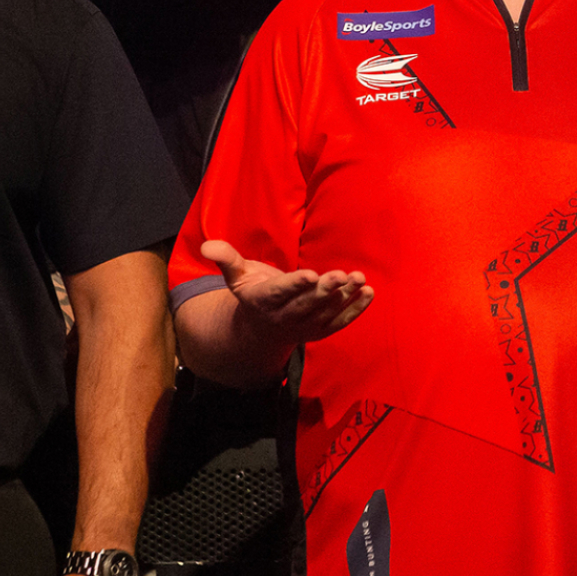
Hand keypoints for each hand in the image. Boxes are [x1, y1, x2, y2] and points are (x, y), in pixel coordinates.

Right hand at [200, 239, 372, 346]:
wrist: (261, 330)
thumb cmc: (253, 293)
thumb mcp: (236, 276)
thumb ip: (226, 259)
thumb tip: (207, 245)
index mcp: (263, 301)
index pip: (280, 293)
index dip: (296, 285)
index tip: (311, 274)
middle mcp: (285, 317)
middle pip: (306, 305)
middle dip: (325, 291)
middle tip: (342, 275)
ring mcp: (305, 326)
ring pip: (326, 313)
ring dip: (345, 297)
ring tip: (360, 279)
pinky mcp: (321, 329)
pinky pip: (340, 322)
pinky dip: (356, 309)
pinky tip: (369, 292)